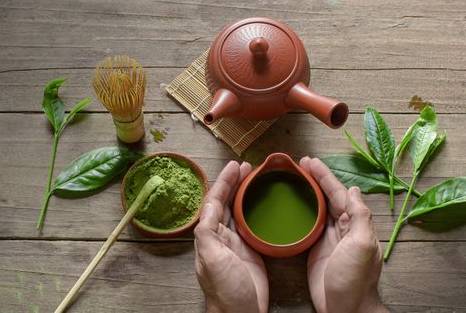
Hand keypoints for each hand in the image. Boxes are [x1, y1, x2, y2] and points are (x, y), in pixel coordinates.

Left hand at [194, 161, 268, 312]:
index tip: (235, 166)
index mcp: (208, 234)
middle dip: (233, 182)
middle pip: (225, 201)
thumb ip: (207, 232)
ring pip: (236, 209)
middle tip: (246, 166)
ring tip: (252, 176)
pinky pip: (248, 222)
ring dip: (242, 192)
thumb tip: (208, 206)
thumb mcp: (212, 259)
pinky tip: (258, 202)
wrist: (242, 312)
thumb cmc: (225, 290)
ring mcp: (234, 241)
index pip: (215, 200)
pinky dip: (251, 209)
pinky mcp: (249, 249)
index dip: (224, 182)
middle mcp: (220, 235)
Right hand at [300, 157, 387, 312]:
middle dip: (315, 178)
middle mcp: (343, 227)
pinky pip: (310, 223)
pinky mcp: (316, 248)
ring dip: (309, 190)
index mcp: (355, 223)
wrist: (344, 308)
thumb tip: (354, 190)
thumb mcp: (362, 245)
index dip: (324, 176)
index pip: (338, 192)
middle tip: (300, 164)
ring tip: (297, 177)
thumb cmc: (354, 280)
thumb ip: (360, 217)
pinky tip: (295, 204)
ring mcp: (329, 238)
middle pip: (328, 196)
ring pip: (319, 207)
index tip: (310, 162)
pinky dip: (303, 210)